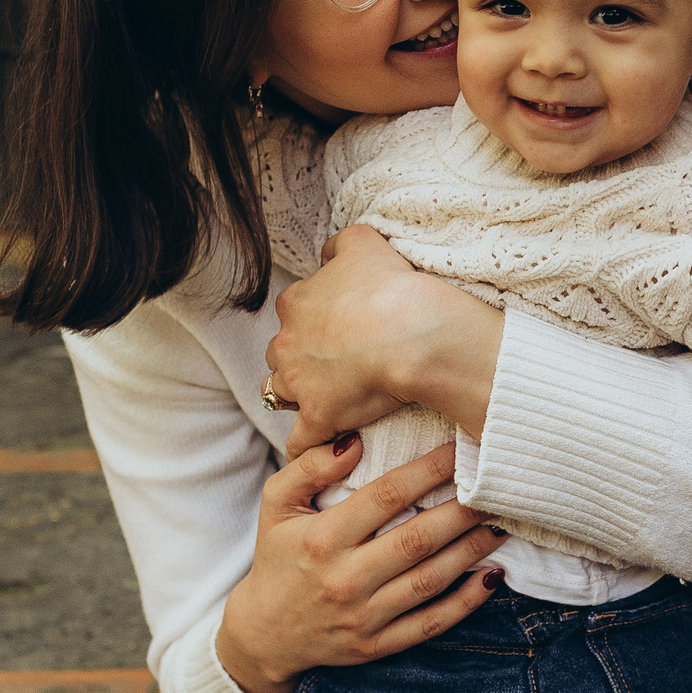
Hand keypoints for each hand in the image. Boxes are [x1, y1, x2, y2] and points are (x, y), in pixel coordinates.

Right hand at [217, 440, 506, 692]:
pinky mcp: (378, 646)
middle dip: (462, 511)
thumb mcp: (276, 505)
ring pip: (430, 580)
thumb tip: (354, 441)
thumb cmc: (278, 559)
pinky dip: (465, 603)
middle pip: (418, 539)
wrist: (264, 635)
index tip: (460, 450)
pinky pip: (430, 624)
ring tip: (501, 524)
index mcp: (322, 538)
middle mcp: (345, 578)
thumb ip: (308, 468)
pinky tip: (492, 577)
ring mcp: (364, 616)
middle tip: (495, 488)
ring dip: (472, 551)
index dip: (428, 470)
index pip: (387, 496)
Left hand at [266, 225, 503, 452]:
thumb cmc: (391, 286)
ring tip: (326, 402)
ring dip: (297, 397)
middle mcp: (288, 343)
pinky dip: (308, 446)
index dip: (314, 322)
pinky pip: (301, 442)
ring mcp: (299, 383)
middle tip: (333, 365)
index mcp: (296, 302)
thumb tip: (326, 255)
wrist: (412, 333)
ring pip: (279, 393)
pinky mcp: (317, 418)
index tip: (338, 329)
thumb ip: (337, 246)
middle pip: (281, 354)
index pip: (293, 313)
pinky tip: (322, 449)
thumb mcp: (363, 243)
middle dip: (299, 359)